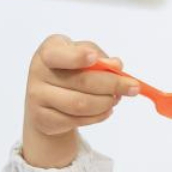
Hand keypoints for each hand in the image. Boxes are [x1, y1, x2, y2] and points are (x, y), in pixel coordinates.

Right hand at [21, 34, 138, 167]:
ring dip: (106, 102)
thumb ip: (99, 56)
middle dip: (113, 85)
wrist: (45, 98)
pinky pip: (77, 120)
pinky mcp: (43, 119)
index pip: (60, 54)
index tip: (95, 58)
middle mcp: (38, 72)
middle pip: (81, 81)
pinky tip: (106, 109)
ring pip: (81, 104)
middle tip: (134, 87)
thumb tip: (116, 65)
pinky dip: (99, 116)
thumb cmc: (68, 70)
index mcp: (48, 51)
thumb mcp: (82, 55)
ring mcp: (38, 97)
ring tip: (116, 98)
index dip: (77, 57)